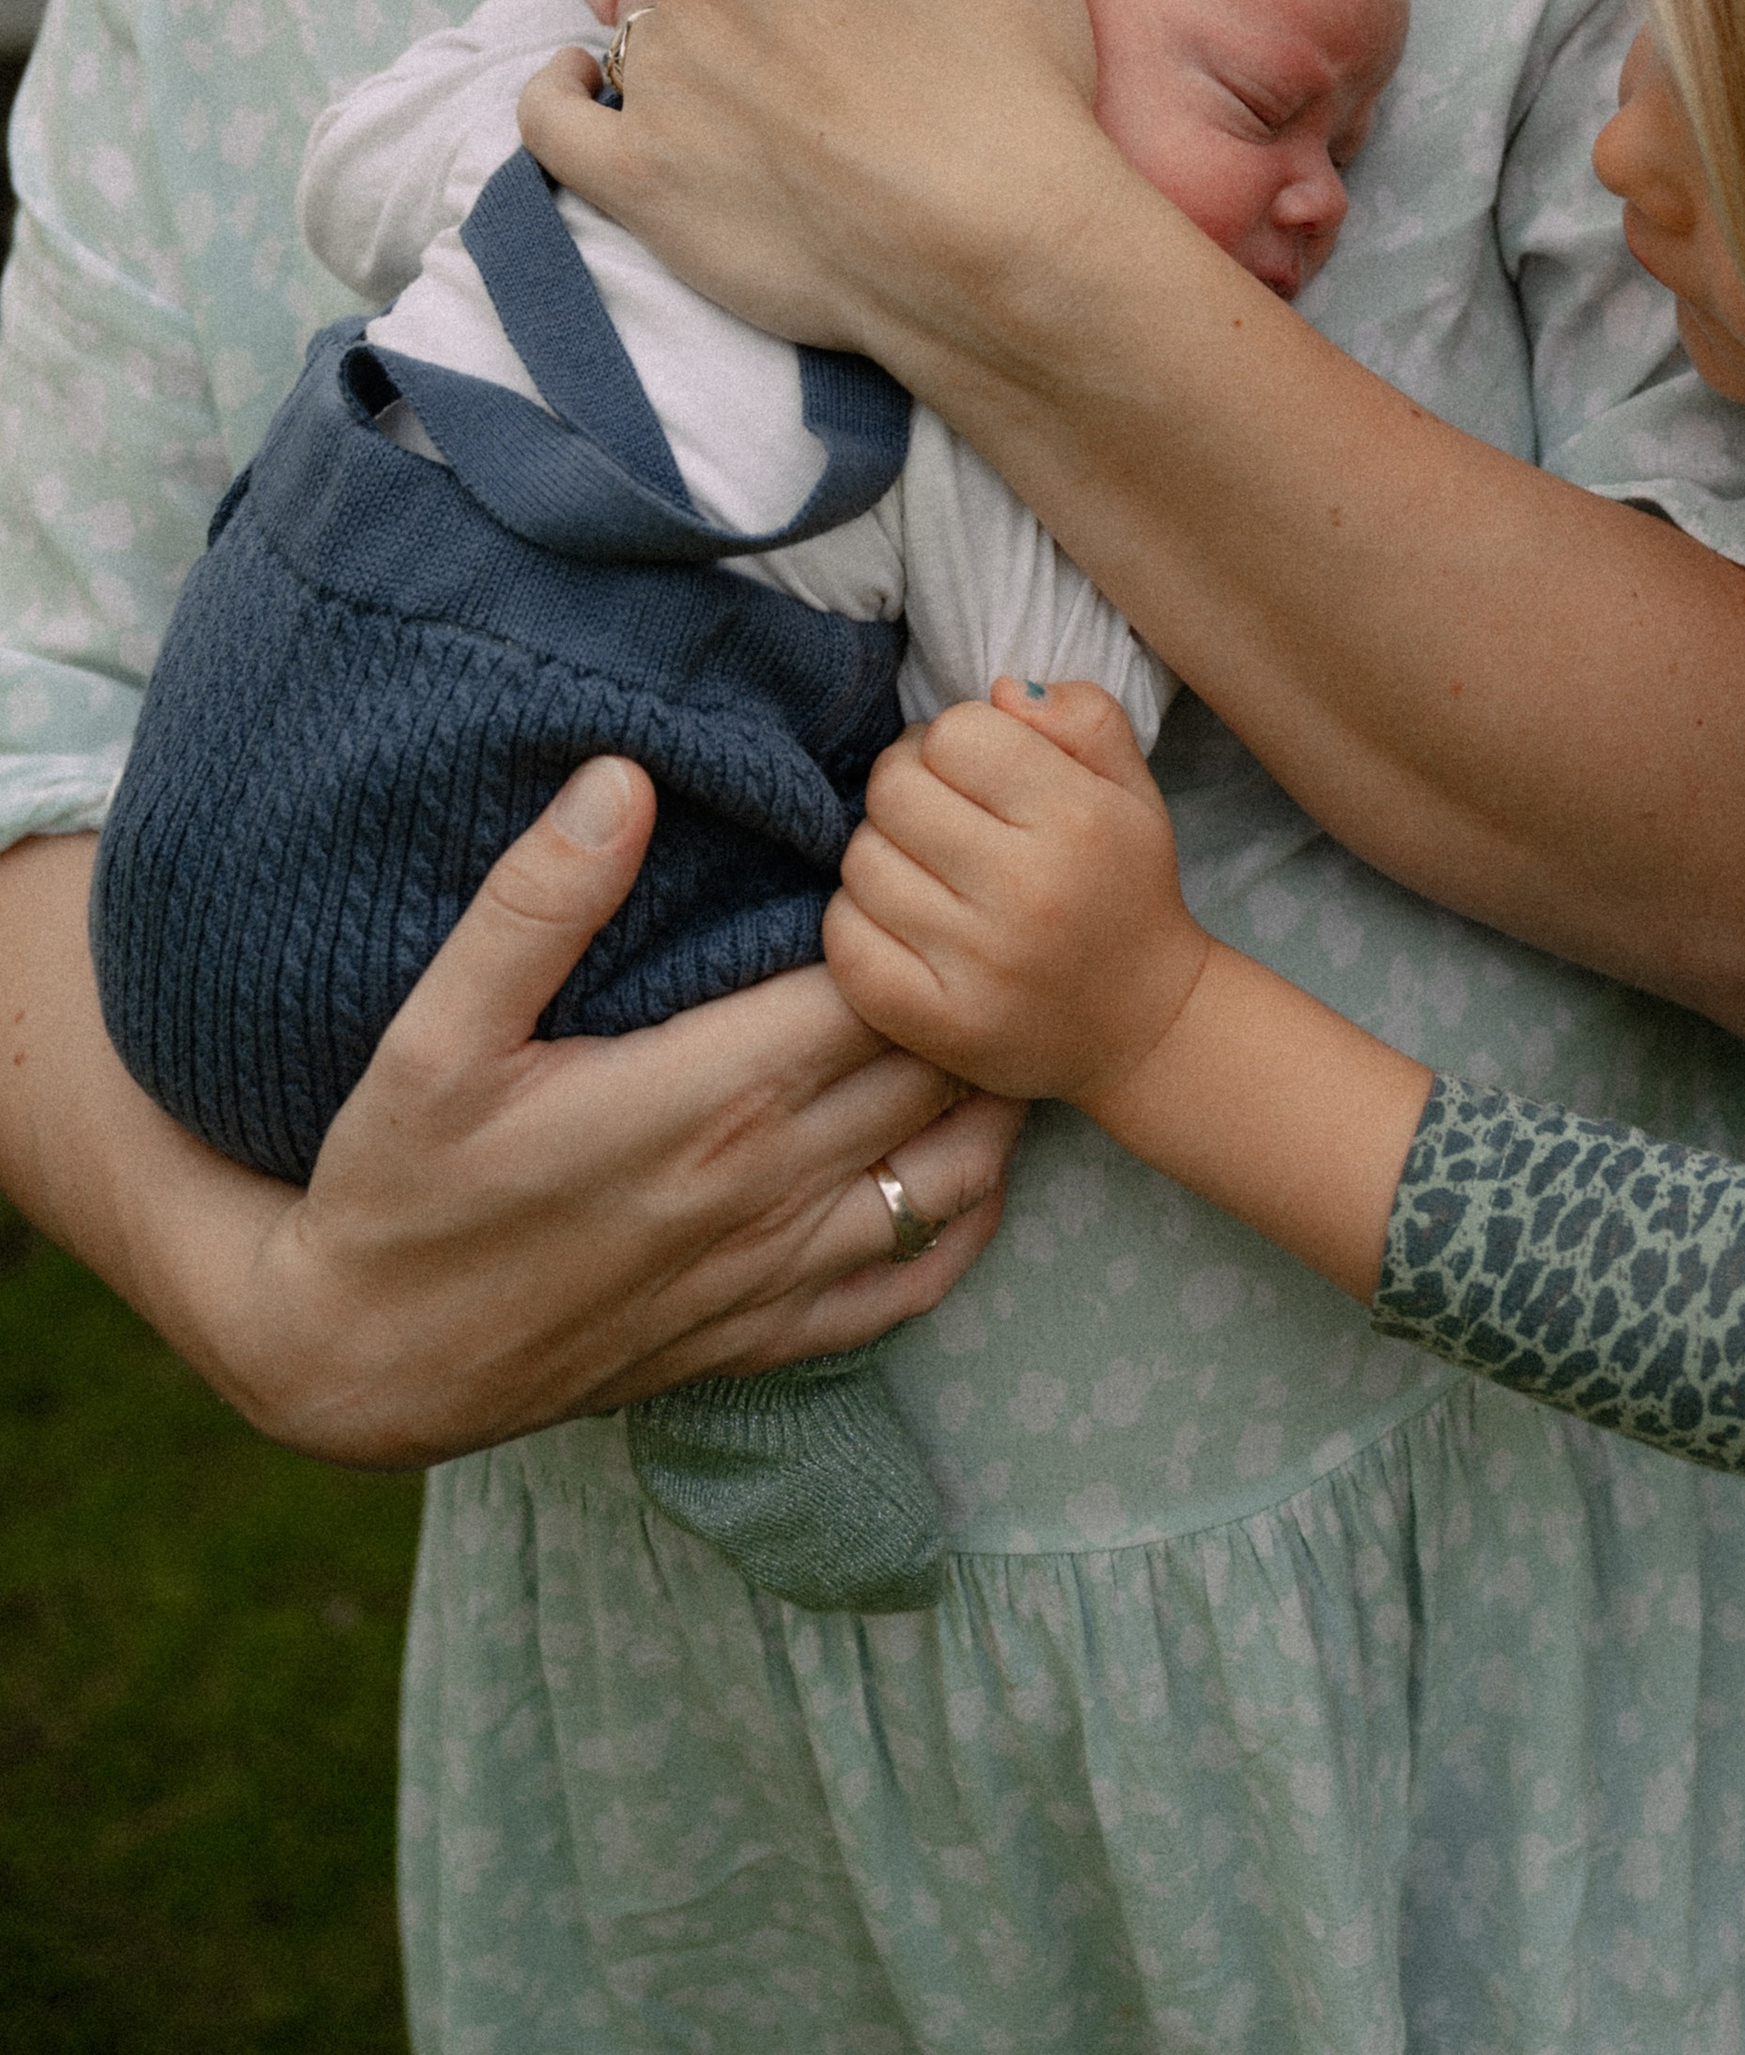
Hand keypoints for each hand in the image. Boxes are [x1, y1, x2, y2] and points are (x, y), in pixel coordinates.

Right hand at [121, 759, 1020, 1467]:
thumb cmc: (398, 1184)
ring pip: (951, 1177)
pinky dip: (959, 1223)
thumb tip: (622, 777)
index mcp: (707, 1096)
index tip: (903, 863)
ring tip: (980, 1020)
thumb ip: (535, 902)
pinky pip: (909, 1287)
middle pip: (932, 1070)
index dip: (912, 917)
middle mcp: (766, 1187)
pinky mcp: (762, 1339)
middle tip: (969, 922)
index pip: (877, 986)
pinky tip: (960, 1166)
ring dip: (983, 1098)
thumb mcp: (433, 1032)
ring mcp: (774, 1273)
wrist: (364, 1363)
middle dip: (964, 990)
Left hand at [518, 0, 1111, 359]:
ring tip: (774, 101)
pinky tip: (580, 85)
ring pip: (646, 29)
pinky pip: (552, 121)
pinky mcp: (638, 180)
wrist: (990, 239)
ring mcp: (657, 82)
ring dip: (692, 47)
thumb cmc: (1009, 68)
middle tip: (843, 45)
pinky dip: (560, 96)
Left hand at [827, 682, 1211, 1104]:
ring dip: (883, 852)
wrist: (1146, 1027)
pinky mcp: (937, 1023)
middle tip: (935, 808)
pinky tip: (902, 918)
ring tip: (925, 866)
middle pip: (894, 792)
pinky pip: (845, 942)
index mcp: (1076, 820)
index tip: (974, 768)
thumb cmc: (1125, 889)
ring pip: (862, 862)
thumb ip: (1082, 717)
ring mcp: (977, 965)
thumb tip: (1000, 691)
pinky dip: (858, 919)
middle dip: (906, 785)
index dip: (954, 740)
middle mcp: (1026, 891)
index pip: (954, 735)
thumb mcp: (1131, 788)